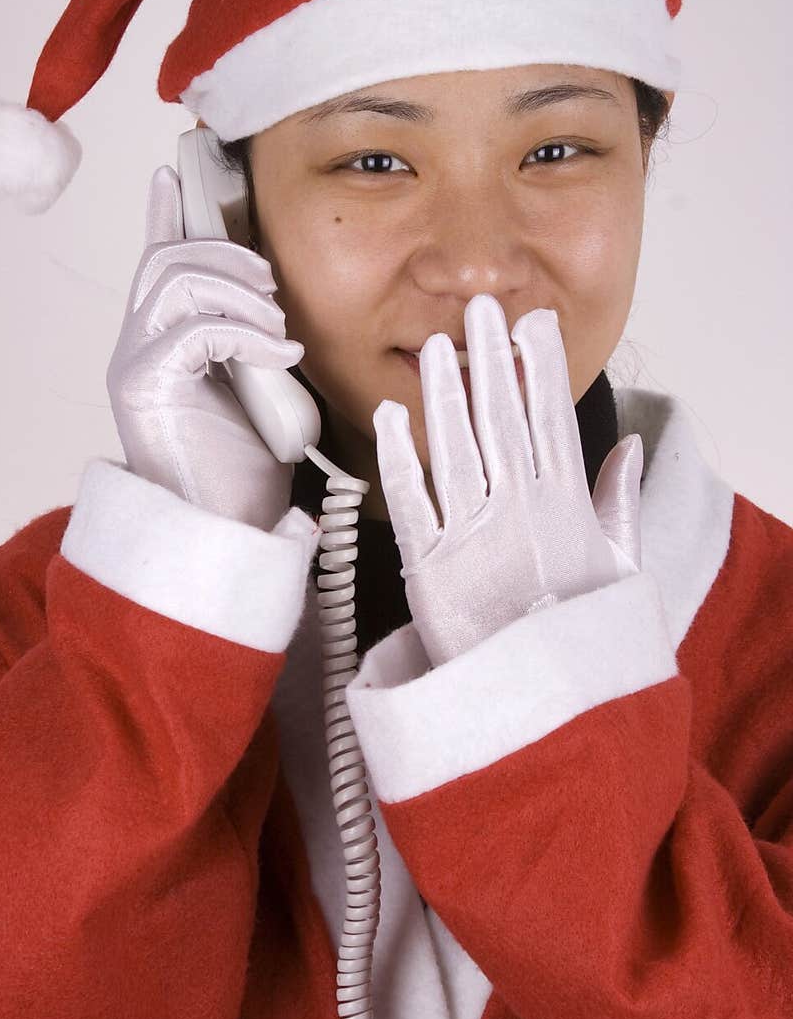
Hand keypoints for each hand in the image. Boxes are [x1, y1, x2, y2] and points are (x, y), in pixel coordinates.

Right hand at [107, 166, 304, 532]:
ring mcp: (134, 365)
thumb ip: (253, 343)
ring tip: (280, 324)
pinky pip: (192, 326)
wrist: (228, 537)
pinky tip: (282, 352)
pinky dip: (245, 330)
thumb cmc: (245, 477)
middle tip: (272, 283)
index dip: (166, 215)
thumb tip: (277, 303)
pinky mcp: (143, 386)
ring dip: (239, 289)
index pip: (157, 263)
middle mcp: (138, 347)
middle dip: (227, 253)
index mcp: (162, 345)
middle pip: (167, 259)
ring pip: (174, 280)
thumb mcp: (260, 392)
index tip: (177, 173)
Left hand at [373, 294, 643, 666]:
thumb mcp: (619, 569)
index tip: (531, 324)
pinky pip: (410, 499)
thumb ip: (619, 503)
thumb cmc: (578, 641)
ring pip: (456, 446)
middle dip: (490, 360)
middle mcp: (520, 511)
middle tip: (480, 309)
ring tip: (438, 344)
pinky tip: (390, 412)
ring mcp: (473, 536)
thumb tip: (627, 446)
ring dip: (445, 391)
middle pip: (501, 419)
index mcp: (565, 509)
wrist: (543, 709)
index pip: (550, 420)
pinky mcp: (428, 566)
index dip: (540, 369)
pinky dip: (398, 455)